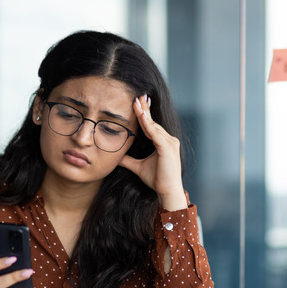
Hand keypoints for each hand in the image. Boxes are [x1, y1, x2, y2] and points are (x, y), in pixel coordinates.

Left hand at [119, 94, 187, 210]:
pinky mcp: (168, 148)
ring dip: (144, 114)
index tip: (137, 103)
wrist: (167, 191)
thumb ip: (128, 160)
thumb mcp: (138, 167)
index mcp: (164, 143)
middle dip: (145, 109)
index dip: (144, 114)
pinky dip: (147, 124)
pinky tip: (141, 116)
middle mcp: (169, 140)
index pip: (152, 125)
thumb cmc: (157, 180)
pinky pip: (155, 133)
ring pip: (154, 126)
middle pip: (154, 122)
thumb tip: (116, 157)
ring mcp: (170, 143)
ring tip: (136, 102)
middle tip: (138, 96)